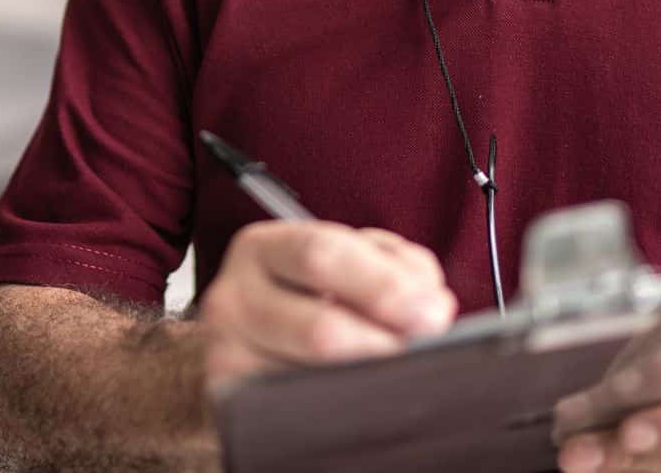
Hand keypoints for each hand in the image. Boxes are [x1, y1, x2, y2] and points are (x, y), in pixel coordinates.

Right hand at [197, 220, 455, 399]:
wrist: (251, 339)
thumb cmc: (312, 294)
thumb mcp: (349, 260)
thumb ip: (395, 266)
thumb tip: (432, 308)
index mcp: (264, 248)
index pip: (323, 255)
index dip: (384, 286)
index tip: (433, 313)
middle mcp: (234, 299)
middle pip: (319, 329)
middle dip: (385, 343)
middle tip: (426, 352)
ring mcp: (227, 356)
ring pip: (313, 380)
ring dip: (369, 380)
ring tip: (399, 375)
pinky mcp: (233, 402)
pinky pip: (300, 413)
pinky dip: (342, 406)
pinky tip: (361, 396)